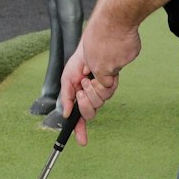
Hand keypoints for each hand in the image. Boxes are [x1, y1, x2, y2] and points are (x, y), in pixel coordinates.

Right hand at [58, 18, 141, 145]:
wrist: (106, 38)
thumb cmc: (85, 52)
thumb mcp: (68, 75)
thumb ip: (66, 96)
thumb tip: (65, 113)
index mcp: (76, 89)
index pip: (77, 113)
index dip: (79, 128)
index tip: (82, 141)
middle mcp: (89, 90)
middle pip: (89, 112)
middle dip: (86, 104)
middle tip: (83, 90)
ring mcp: (102, 86)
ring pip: (99, 103)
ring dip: (94, 92)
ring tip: (90, 77)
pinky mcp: (113, 80)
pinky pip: (109, 93)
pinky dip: (104, 86)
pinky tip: (103, 75)